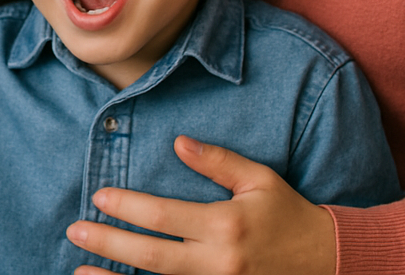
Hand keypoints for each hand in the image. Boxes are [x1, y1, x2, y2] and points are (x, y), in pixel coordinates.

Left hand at [66, 136, 335, 274]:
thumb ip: (218, 161)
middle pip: (153, 256)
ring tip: (80, 271)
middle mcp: (220, 264)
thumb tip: (178, 142)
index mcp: (226, 227)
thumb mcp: (259, 179)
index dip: (128, 207)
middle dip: (109, 244)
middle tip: (75, 230)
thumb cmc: (288, 216)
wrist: (330, 264)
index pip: (164, 216)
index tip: (98, 196)